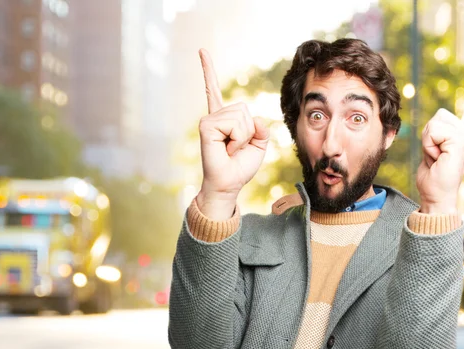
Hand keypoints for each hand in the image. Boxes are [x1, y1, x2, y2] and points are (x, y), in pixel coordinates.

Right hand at [197, 49, 269, 218]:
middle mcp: (215, 116)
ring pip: (242, 116)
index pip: (214, 90)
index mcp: (224, 118)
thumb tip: (256, 117)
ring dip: (243, 137)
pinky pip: (234, 123)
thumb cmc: (241, 167)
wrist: (229, 184)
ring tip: (230, 149)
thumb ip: (262, 128)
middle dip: (249, 131)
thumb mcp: (259, 146)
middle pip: (245, 109)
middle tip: (235, 148)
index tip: (201, 50)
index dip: (208, 70)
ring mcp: (209, 119)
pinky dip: (237, 139)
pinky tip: (225, 148)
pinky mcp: (206, 125)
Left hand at [416, 71, 463, 214]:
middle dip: (428, 136)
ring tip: (436, 158)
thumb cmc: (433, 178)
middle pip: (438, 116)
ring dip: (428, 142)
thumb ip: (436, 136)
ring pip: (434, 124)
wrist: (437, 196)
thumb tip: (435, 128)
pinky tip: (438, 159)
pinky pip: (433, 132)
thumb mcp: (432, 152)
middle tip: (435, 156)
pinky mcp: (461, 140)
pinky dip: (429, 145)